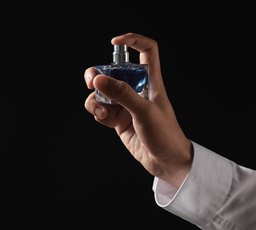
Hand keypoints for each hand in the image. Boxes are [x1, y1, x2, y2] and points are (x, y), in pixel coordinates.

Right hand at [84, 33, 192, 187]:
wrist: (165, 161)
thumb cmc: (164, 134)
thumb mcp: (144, 111)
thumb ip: (122, 94)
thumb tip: (99, 79)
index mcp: (151, 81)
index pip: (146, 51)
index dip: (132, 41)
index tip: (115, 42)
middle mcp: (137, 90)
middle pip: (114, 71)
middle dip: (98, 74)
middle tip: (90, 81)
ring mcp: (126, 105)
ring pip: (103, 93)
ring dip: (96, 100)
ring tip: (101, 112)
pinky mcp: (119, 119)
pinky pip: (101, 109)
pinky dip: (98, 113)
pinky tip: (105, 120)